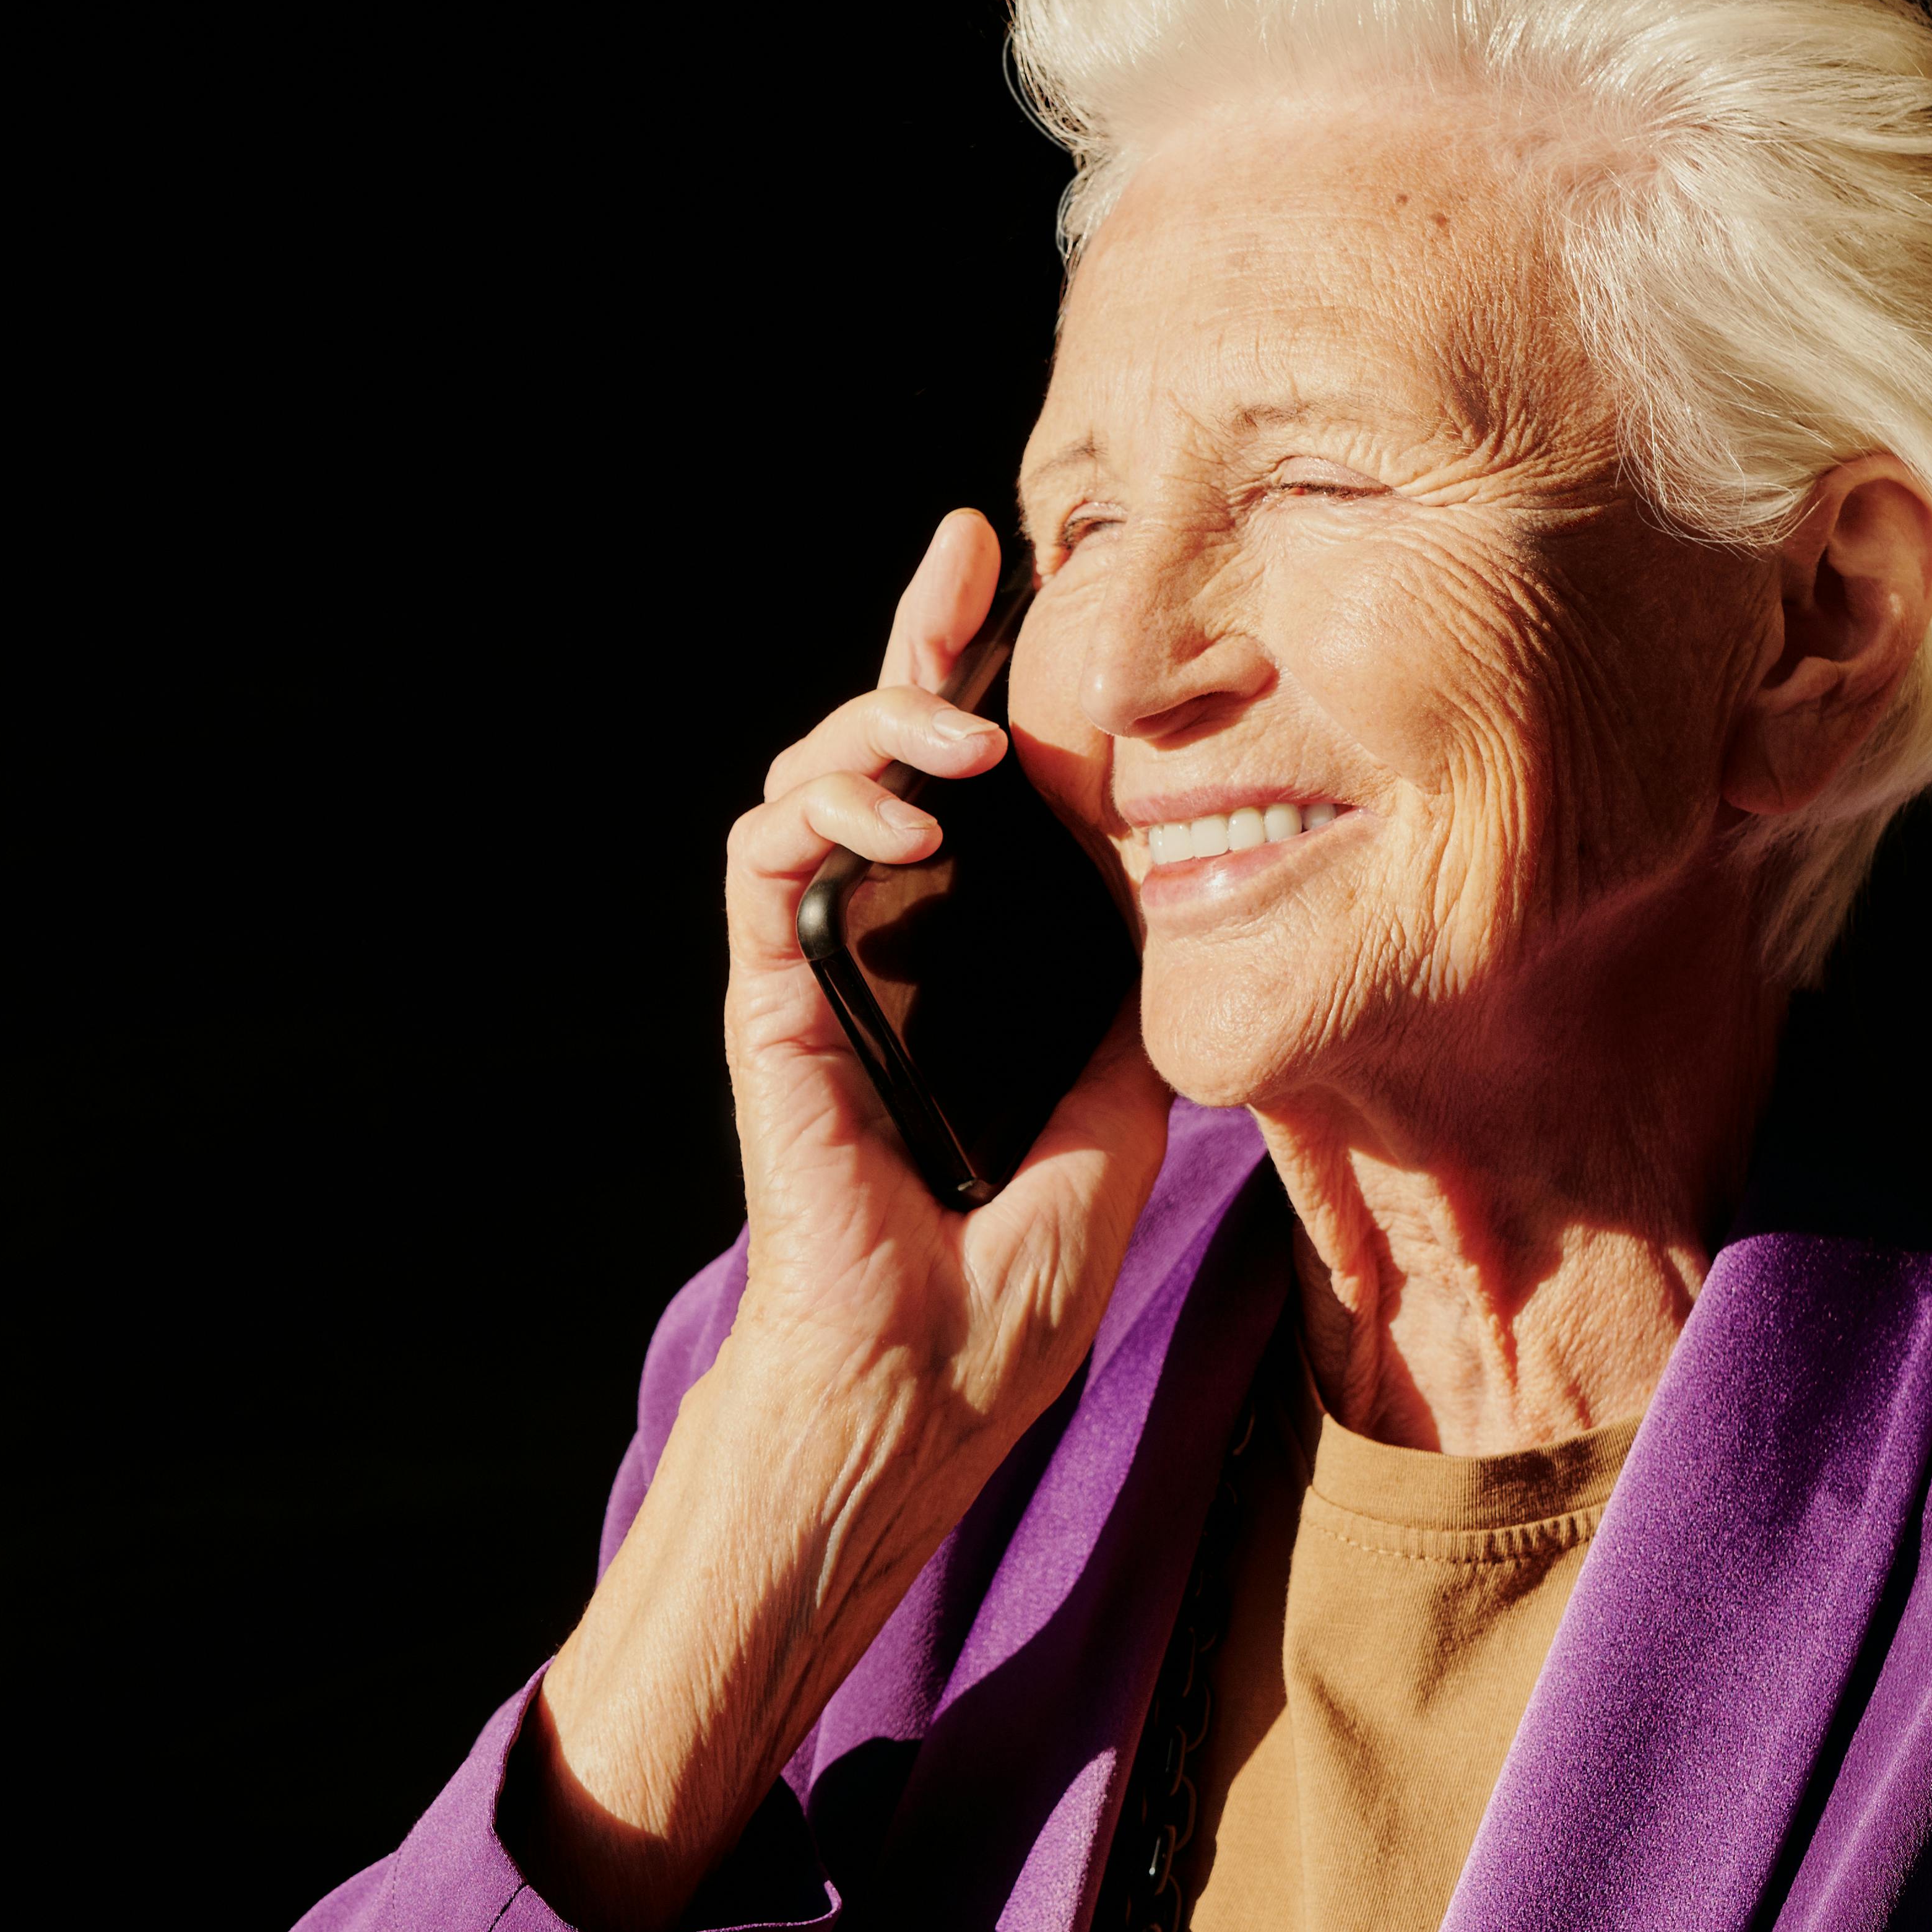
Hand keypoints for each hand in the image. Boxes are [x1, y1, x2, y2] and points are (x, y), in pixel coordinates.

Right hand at [524, 512, 1171, 1931]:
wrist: (937, 1373)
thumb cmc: (1024, 1269)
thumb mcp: (1125, 1094)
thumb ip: (1124, 979)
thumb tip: (1166, 853)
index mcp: (978, 955)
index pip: (985, 789)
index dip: (991, 676)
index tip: (1025, 571)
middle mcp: (898, 940)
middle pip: (893, 746)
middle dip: (922, 633)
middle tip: (968, 558)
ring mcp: (829, 965)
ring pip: (819, 778)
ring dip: (876, 721)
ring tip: (950, 735)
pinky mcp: (774, 999)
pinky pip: (765, 861)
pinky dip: (812, 807)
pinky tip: (882, 806)